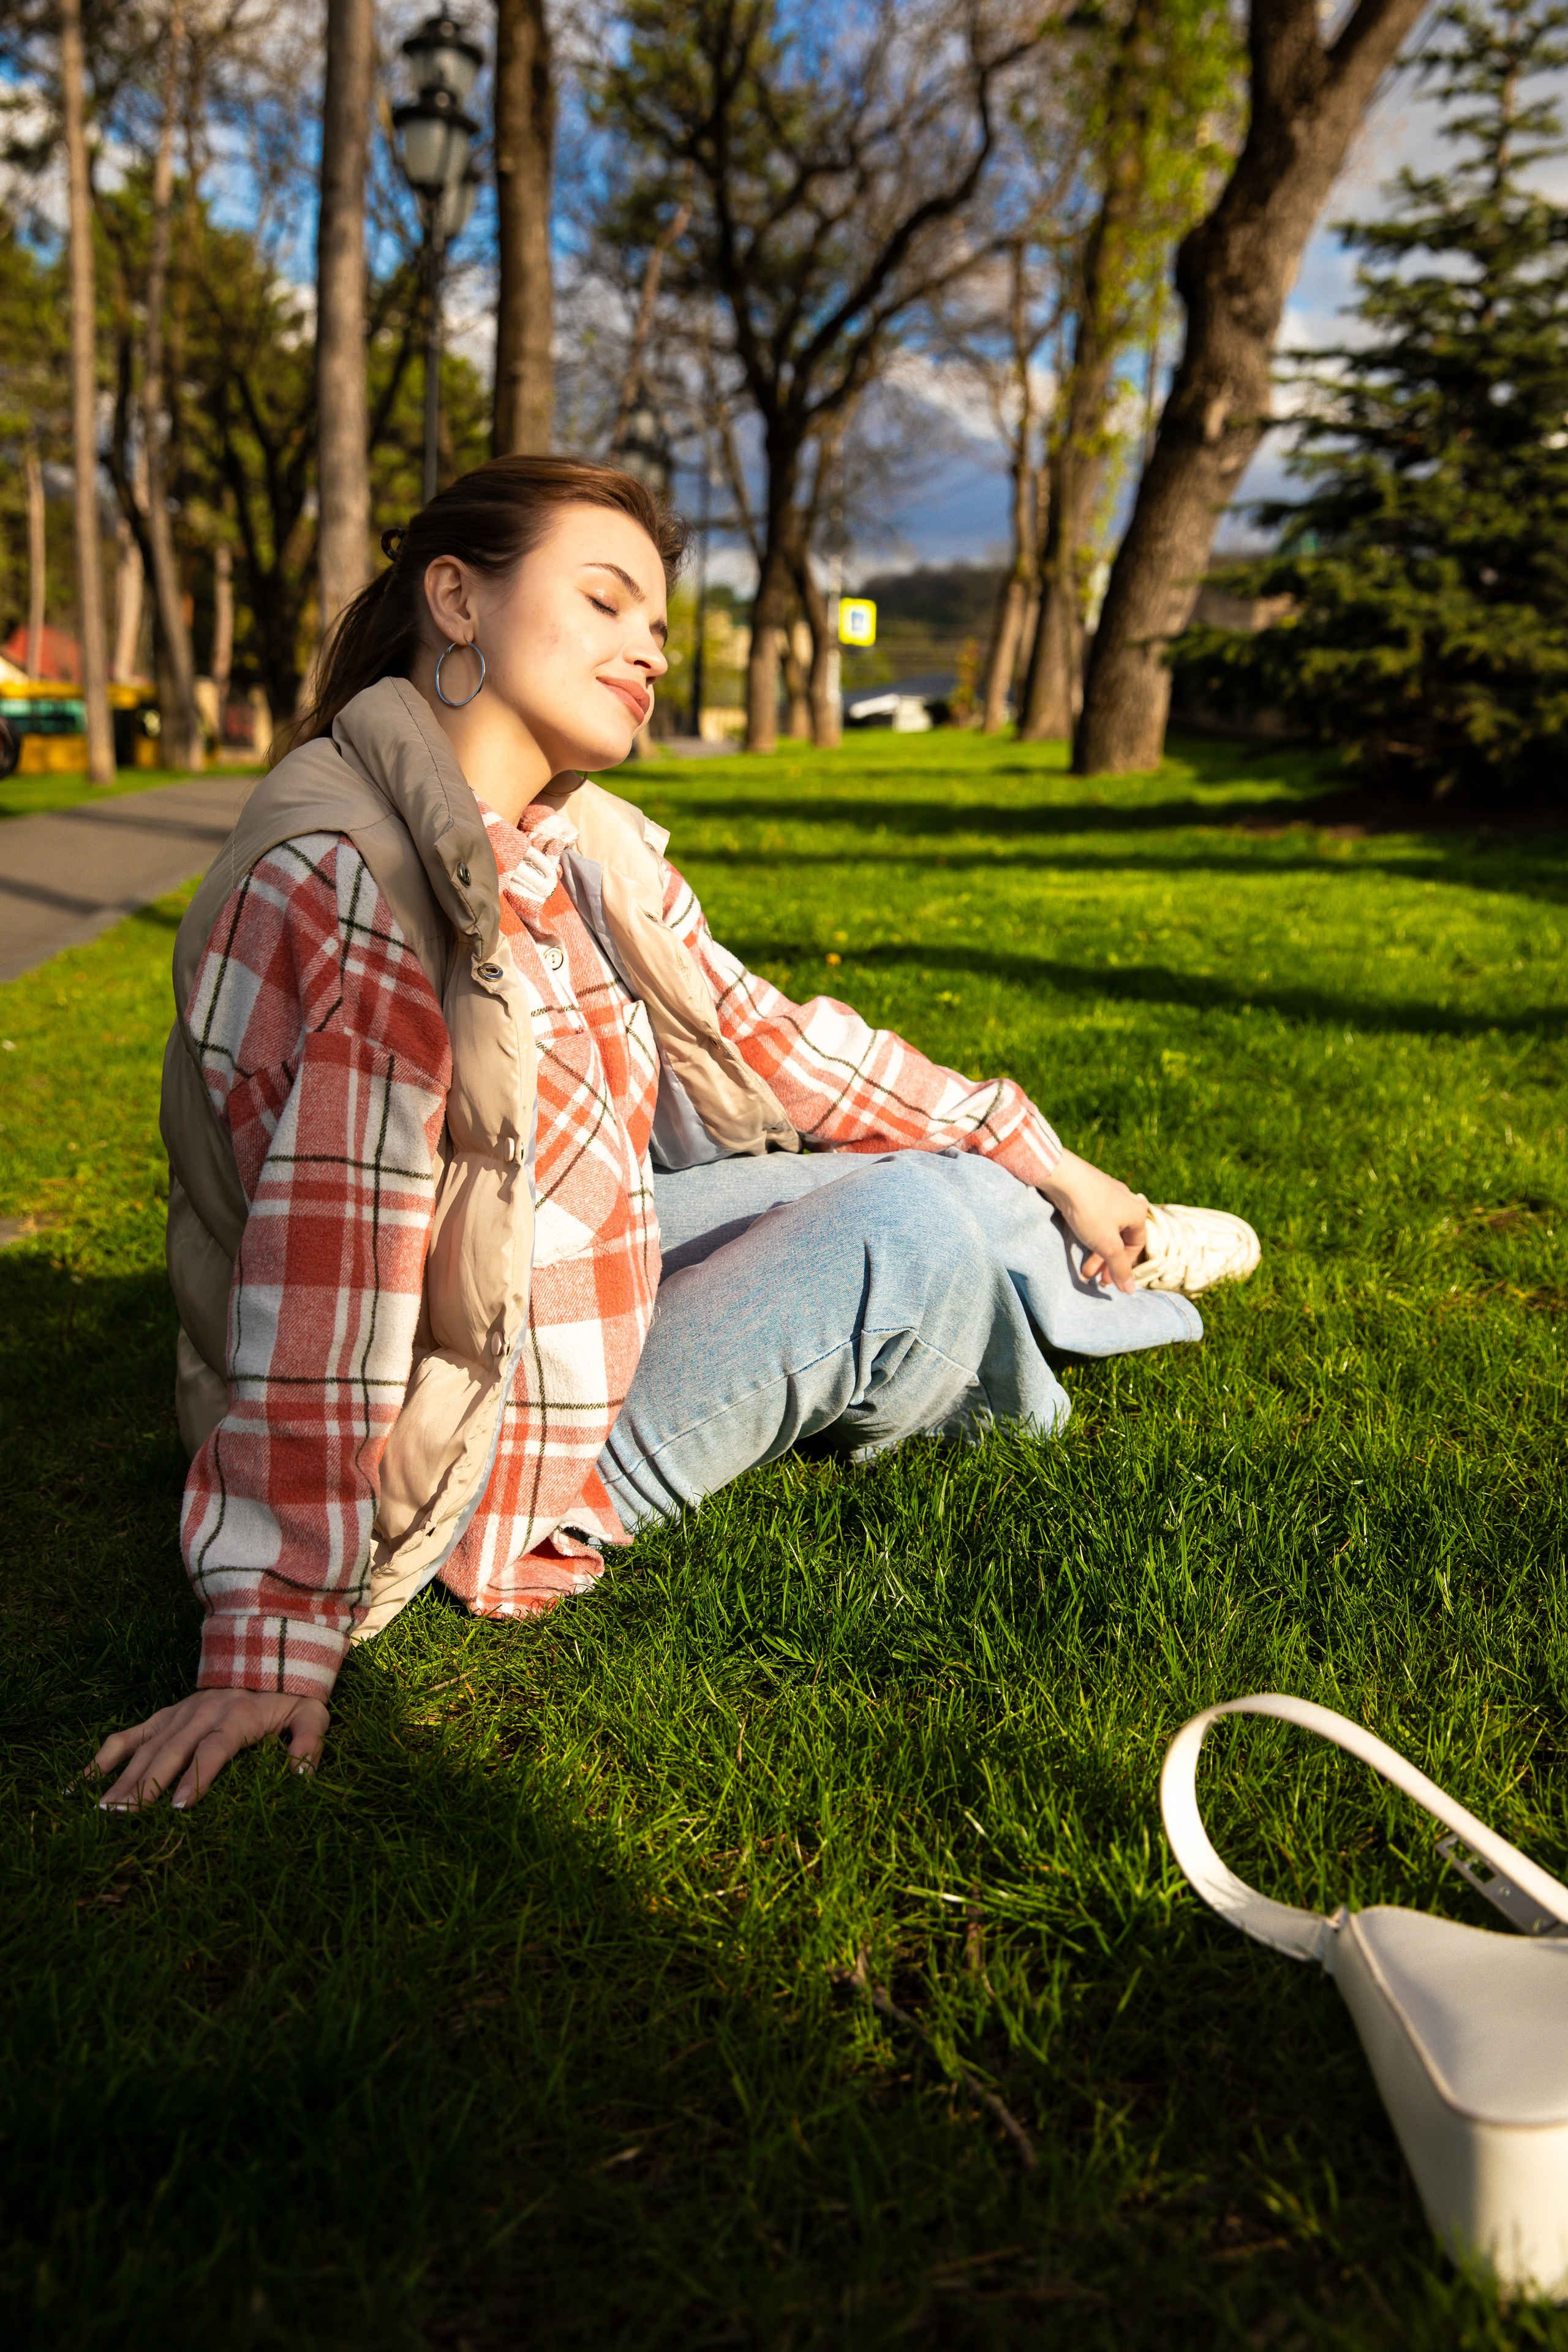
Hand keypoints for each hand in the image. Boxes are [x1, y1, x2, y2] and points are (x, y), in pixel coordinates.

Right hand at [88, 1688, 328, 1810]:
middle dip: (147, 1786)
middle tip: (124, 1818)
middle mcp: (201, 1715)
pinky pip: (126, 1737)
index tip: (181, 1807)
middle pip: (171, 1752)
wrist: (266, 1654)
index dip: (198, 1776)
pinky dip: (101, 1759)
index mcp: (238, 1717)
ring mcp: (176, 1716)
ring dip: (122, 1779)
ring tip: (102, 1810)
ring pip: (145, 1749)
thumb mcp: (311, 1714)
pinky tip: (79, 1787)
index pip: (215, 1748)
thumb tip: (303, 1776)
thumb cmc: (290, 1696)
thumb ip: (310, 1742)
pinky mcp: (161, 1718)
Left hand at [1038, 1148, 1148, 1293]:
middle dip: (1106, 1261)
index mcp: (1138, 1214)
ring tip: (1083, 1268)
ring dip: (1096, 1251)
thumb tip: (1131, 1290)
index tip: (1107, 1281)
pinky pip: (1096, 1219)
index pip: (1135, 1247)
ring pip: (1107, 1230)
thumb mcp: (1107, 1244)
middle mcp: (1128, 1202)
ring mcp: (1110, 1195)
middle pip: (1120, 1240)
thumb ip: (1119, 1268)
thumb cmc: (1090, 1210)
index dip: (1122, 1267)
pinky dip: (1090, 1235)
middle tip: (1093, 1277)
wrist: (1063, 1176)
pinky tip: (1079, 1244)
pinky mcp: (1092, 1191)